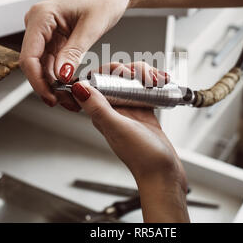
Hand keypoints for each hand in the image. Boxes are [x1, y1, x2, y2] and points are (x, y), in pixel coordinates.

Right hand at [19, 0, 138, 109]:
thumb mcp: (92, 27)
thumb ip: (74, 52)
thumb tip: (61, 76)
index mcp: (41, 16)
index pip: (29, 56)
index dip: (37, 81)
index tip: (50, 98)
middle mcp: (39, 22)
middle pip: (34, 63)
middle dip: (47, 86)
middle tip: (65, 103)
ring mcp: (46, 30)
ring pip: (43, 65)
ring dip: (54, 83)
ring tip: (71, 99)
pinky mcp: (56, 36)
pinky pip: (53, 60)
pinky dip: (61, 74)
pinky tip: (71, 86)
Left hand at [71, 62, 189, 221]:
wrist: (164, 174)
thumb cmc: (143, 158)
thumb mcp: (118, 129)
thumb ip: (98, 108)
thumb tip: (79, 87)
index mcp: (101, 113)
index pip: (96, 82)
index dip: (108, 71)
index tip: (123, 72)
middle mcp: (114, 110)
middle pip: (116, 77)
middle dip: (131, 70)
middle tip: (144, 78)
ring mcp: (130, 109)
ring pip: (132, 80)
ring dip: (145, 74)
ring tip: (157, 81)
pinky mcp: (145, 111)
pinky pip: (145, 89)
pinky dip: (153, 82)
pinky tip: (162, 84)